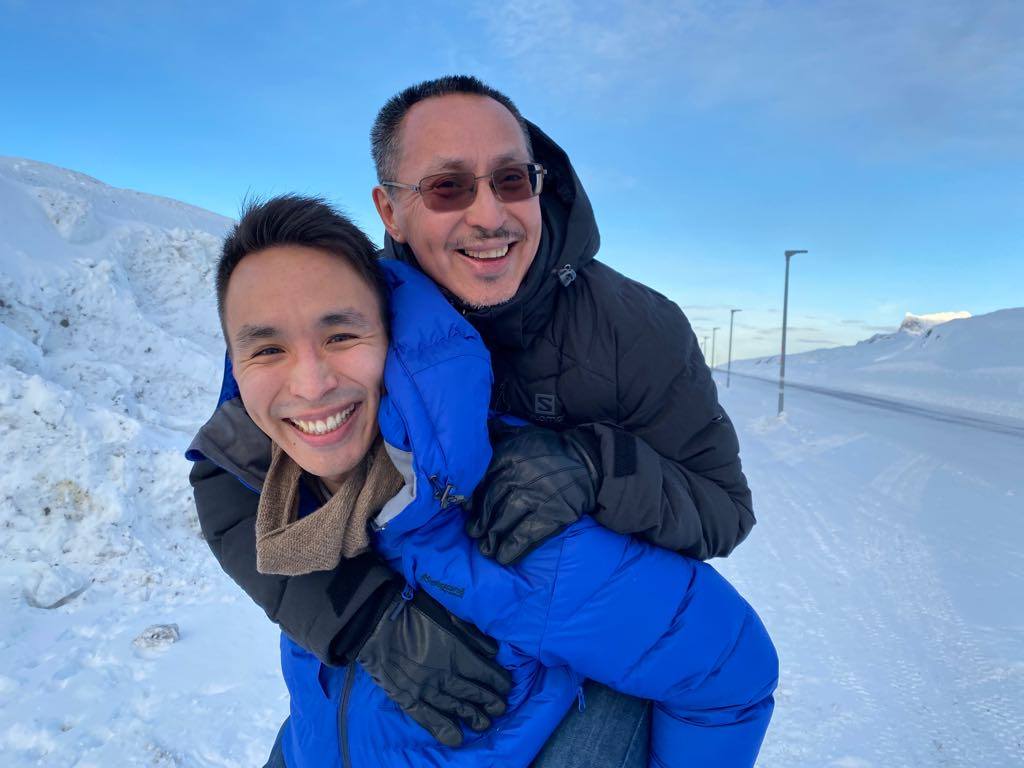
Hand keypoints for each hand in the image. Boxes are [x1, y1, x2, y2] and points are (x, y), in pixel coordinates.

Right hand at [355, 588, 511, 746]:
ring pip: (454, 708)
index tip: (506, 688)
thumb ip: (471, 634)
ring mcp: (426, 689)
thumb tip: (493, 650)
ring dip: (471, 717)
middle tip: (500, 710)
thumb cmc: (413, 611)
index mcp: (457, 653)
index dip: (498, 682)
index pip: (485, 673)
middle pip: (473, 693)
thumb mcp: (448, 614)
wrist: (376, 621)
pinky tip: (456, 739)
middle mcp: (445, 675)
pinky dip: (441, 729)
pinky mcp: (407, 698)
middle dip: (489, 702)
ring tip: (484, 725)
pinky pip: (427, 718)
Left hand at [466, 427, 599, 564]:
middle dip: (480, 522)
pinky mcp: (552, 515)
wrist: (588, 461)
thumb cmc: (551, 449)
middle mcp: (519, 476)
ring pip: (505, 520)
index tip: (467, 511)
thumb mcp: (524, 434)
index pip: (482, 481)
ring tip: (486, 549)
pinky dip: (513, 547)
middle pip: (491, 503)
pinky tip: (503, 557)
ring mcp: (536, 497)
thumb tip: (482, 428)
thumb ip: (500, 434)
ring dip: (492, 537)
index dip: (473, 500)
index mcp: (509, 455)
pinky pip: (526, 534)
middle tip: (473, 533)